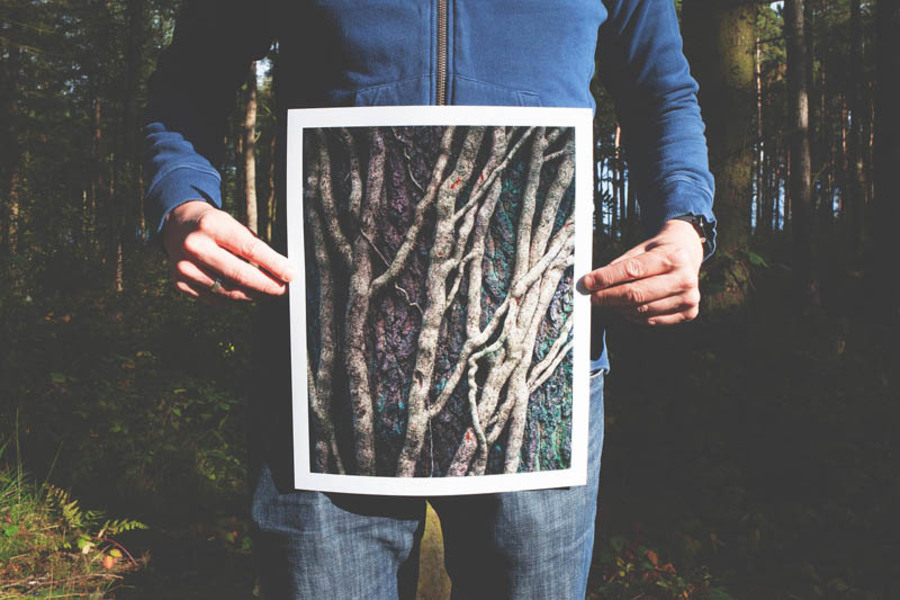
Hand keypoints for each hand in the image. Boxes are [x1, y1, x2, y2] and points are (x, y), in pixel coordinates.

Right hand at [161, 200, 295, 302]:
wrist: (176, 226)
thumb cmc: (214, 225)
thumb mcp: (232, 224)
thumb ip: (253, 246)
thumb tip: (282, 271)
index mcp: (212, 225)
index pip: (250, 248)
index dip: (274, 264)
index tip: (291, 274)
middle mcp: (195, 246)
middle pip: (239, 275)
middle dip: (267, 285)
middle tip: (284, 290)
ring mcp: (184, 267)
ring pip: (229, 291)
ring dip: (254, 295)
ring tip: (269, 292)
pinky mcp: (180, 283)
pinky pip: (216, 299)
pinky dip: (236, 298)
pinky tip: (247, 293)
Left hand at [581, 219, 703, 325]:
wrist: (688, 255)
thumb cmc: (659, 252)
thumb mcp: (642, 249)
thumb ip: (620, 265)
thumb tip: (593, 282)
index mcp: (674, 257)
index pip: (633, 270)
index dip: (607, 278)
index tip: (588, 282)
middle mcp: (684, 279)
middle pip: (637, 294)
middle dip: (608, 297)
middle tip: (592, 297)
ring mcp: (689, 298)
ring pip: (641, 310)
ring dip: (618, 308)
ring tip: (607, 301)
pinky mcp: (688, 313)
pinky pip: (651, 320)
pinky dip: (632, 316)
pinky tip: (624, 308)